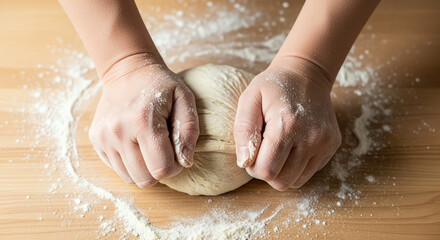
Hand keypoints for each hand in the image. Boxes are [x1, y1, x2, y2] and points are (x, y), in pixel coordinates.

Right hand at [89, 54, 198, 187]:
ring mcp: (104, 137)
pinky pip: (116, 169)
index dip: (175, 167)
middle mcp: (119, 132)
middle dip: (159, 170)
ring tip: (149, 146)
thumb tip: (185, 161)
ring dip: (144, 168)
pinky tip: (136, 143)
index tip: (176, 151)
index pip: (161, 169)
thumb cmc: (160, 85)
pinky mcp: (96, 140)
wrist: (127, 70)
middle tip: (164, 150)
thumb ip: (189, 130)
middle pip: (144, 179)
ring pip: (129, 178)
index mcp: (143, 121)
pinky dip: (130, 163)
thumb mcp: (184, 98)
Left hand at [234, 57, 340, 189]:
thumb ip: (243, 131)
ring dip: (282, 171)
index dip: (253, 167)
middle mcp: (311, 137)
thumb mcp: (250, 99)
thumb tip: (244, 162)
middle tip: (264, 151)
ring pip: (296, 182)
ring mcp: (325, 143)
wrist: (307, 73)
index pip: (267, 170)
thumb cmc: (273, 86)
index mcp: (287, 125)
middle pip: (282, 181)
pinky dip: (296, 166)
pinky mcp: (332, 146)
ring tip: (278, 148)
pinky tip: (292, 146)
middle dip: (267, 172)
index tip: (252, 150)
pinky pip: (308, 173)